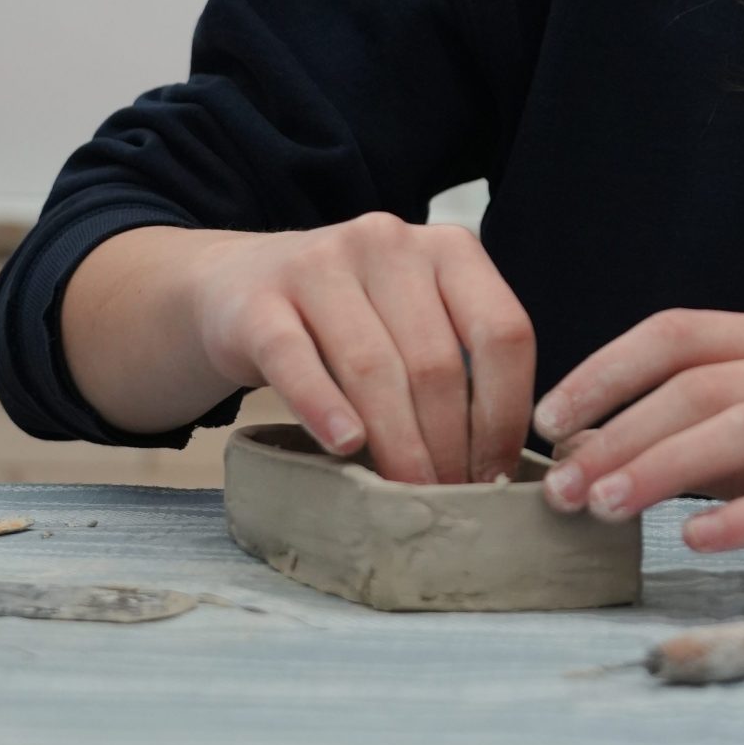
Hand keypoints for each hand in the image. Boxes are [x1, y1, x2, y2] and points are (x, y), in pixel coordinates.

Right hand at [189, 212, 534, 485]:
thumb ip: (459, 363)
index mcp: (449, 248)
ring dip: (397, 443)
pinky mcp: (258, 301)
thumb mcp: (415, 318)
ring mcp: (320, 265)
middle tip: (448, 501)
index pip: (502, 333)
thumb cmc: (351, 318)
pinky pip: (296, 361)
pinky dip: (324, 409)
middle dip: (448, 444)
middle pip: (436, 361)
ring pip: (372, 368)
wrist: (237, 285)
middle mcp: (389, 243)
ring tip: (408, 495)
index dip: (505, 412)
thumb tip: (497, 464)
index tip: (497, 474)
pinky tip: (346, 448)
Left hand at [530, 310, 743, 580]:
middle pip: (704, 382)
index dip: (607, 369)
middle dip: (620, 432)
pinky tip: (697, 541)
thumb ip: (716, 426)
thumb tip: (605, 449)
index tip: (553, 417)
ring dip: (664, 467)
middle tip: (565, 487)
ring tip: (608, 507)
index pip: (683, 332)